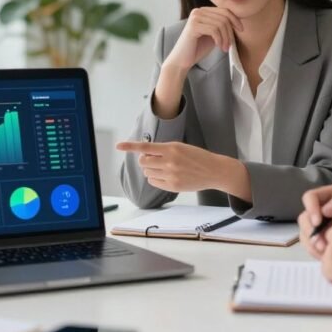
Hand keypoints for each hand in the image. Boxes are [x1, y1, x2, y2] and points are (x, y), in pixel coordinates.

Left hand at [116, 141, 250, 198]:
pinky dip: (155, 178)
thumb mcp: (180, 147)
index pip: (145, 147)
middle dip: (145, 160)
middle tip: (154, 160)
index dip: (130, 146)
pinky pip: (153, 182)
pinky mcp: (173, 186)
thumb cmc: (196, 157)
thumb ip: (163, 149)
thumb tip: (144, 154)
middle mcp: (170, 161)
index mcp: (171, 148)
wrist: (213, 170)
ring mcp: (171, 174)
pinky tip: (165, 176)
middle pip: (143, 161)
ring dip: (151, 169)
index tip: (118, 146)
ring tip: (164, 168)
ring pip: (147, 172)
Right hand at [163, 7, 243, 71]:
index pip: (224, 10)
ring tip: (224, 48)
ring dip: (225, 38)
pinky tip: (219, 47)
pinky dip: (219, 39)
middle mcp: (198, 11)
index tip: (241, 30)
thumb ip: (222, 26)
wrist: (182, 60)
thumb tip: (237, 21)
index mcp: (203, 11)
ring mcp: (195, 17)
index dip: (235, 19)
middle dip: (230, 32)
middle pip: (224, 17)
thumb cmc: (198, 48)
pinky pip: (214, 30)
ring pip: (220, 24)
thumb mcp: (214, 34)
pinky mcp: (193, 26)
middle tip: (230, 45)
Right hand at [298, 186, 331, 258]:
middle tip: (322, 243)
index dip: (311, 209)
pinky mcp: (323, 240)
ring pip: (305, 233)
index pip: (310, 198)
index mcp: (329, 196)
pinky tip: (327, 256)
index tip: (318, 222)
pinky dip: (316, 252)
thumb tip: (326, 209)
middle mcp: (321, 210)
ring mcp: (321, 226)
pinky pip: (312, 245)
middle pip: (304, 218)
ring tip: (325, 253)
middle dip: (310, 231)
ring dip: (312, 244)